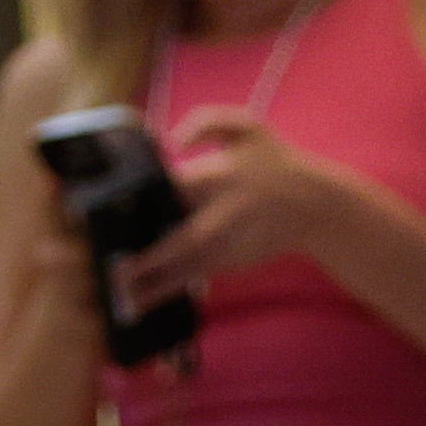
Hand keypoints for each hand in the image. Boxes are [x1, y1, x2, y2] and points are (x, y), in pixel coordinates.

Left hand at [131, 107, 362, 303]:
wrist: (317, 205)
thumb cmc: (275, 162)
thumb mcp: (248, 128)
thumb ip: (208, 121)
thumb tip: (171, 141)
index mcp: (221, 175)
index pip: (174, 187)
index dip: (142, 198)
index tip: (108, 212)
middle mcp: (225, 211)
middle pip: (184, 237)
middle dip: (151, 257)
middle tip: (115, 272)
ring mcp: (230, 241)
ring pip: (189, 266)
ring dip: (153, 284)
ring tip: (120, 298)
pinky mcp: (232, 260)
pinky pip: (194, 277)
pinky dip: (168, 291)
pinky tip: (140, 304)